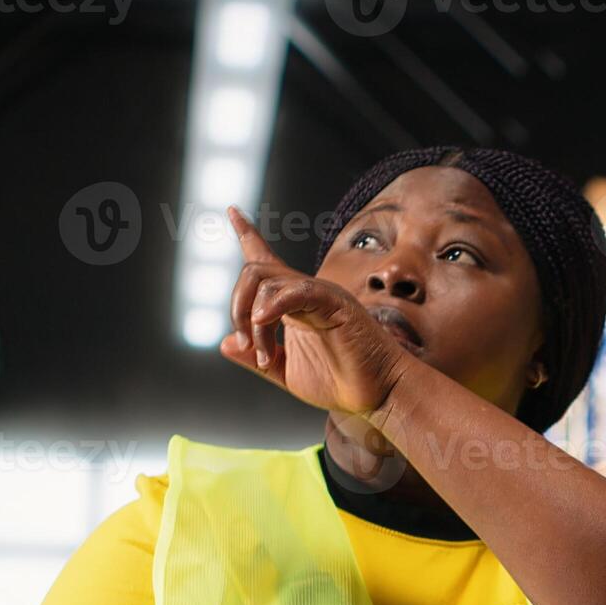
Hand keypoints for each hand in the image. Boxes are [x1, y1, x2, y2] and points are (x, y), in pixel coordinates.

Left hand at [220, 206, 413, 417]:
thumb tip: (225, 343)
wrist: (380, 393)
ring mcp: (322, 295)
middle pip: (254, 271)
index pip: (267, 261)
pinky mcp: (335, 304)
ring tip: (264, 355)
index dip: (248, 236)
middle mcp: (307, 292)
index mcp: (296, 304)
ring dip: (251, 319)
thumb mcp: (287, 372)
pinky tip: (263, 324)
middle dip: (236, 307)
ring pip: (267, 280)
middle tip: (244, 345)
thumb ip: (257, 357)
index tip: (232, 211)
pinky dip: (273, 305)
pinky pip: (296, 291)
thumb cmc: (342, 382)